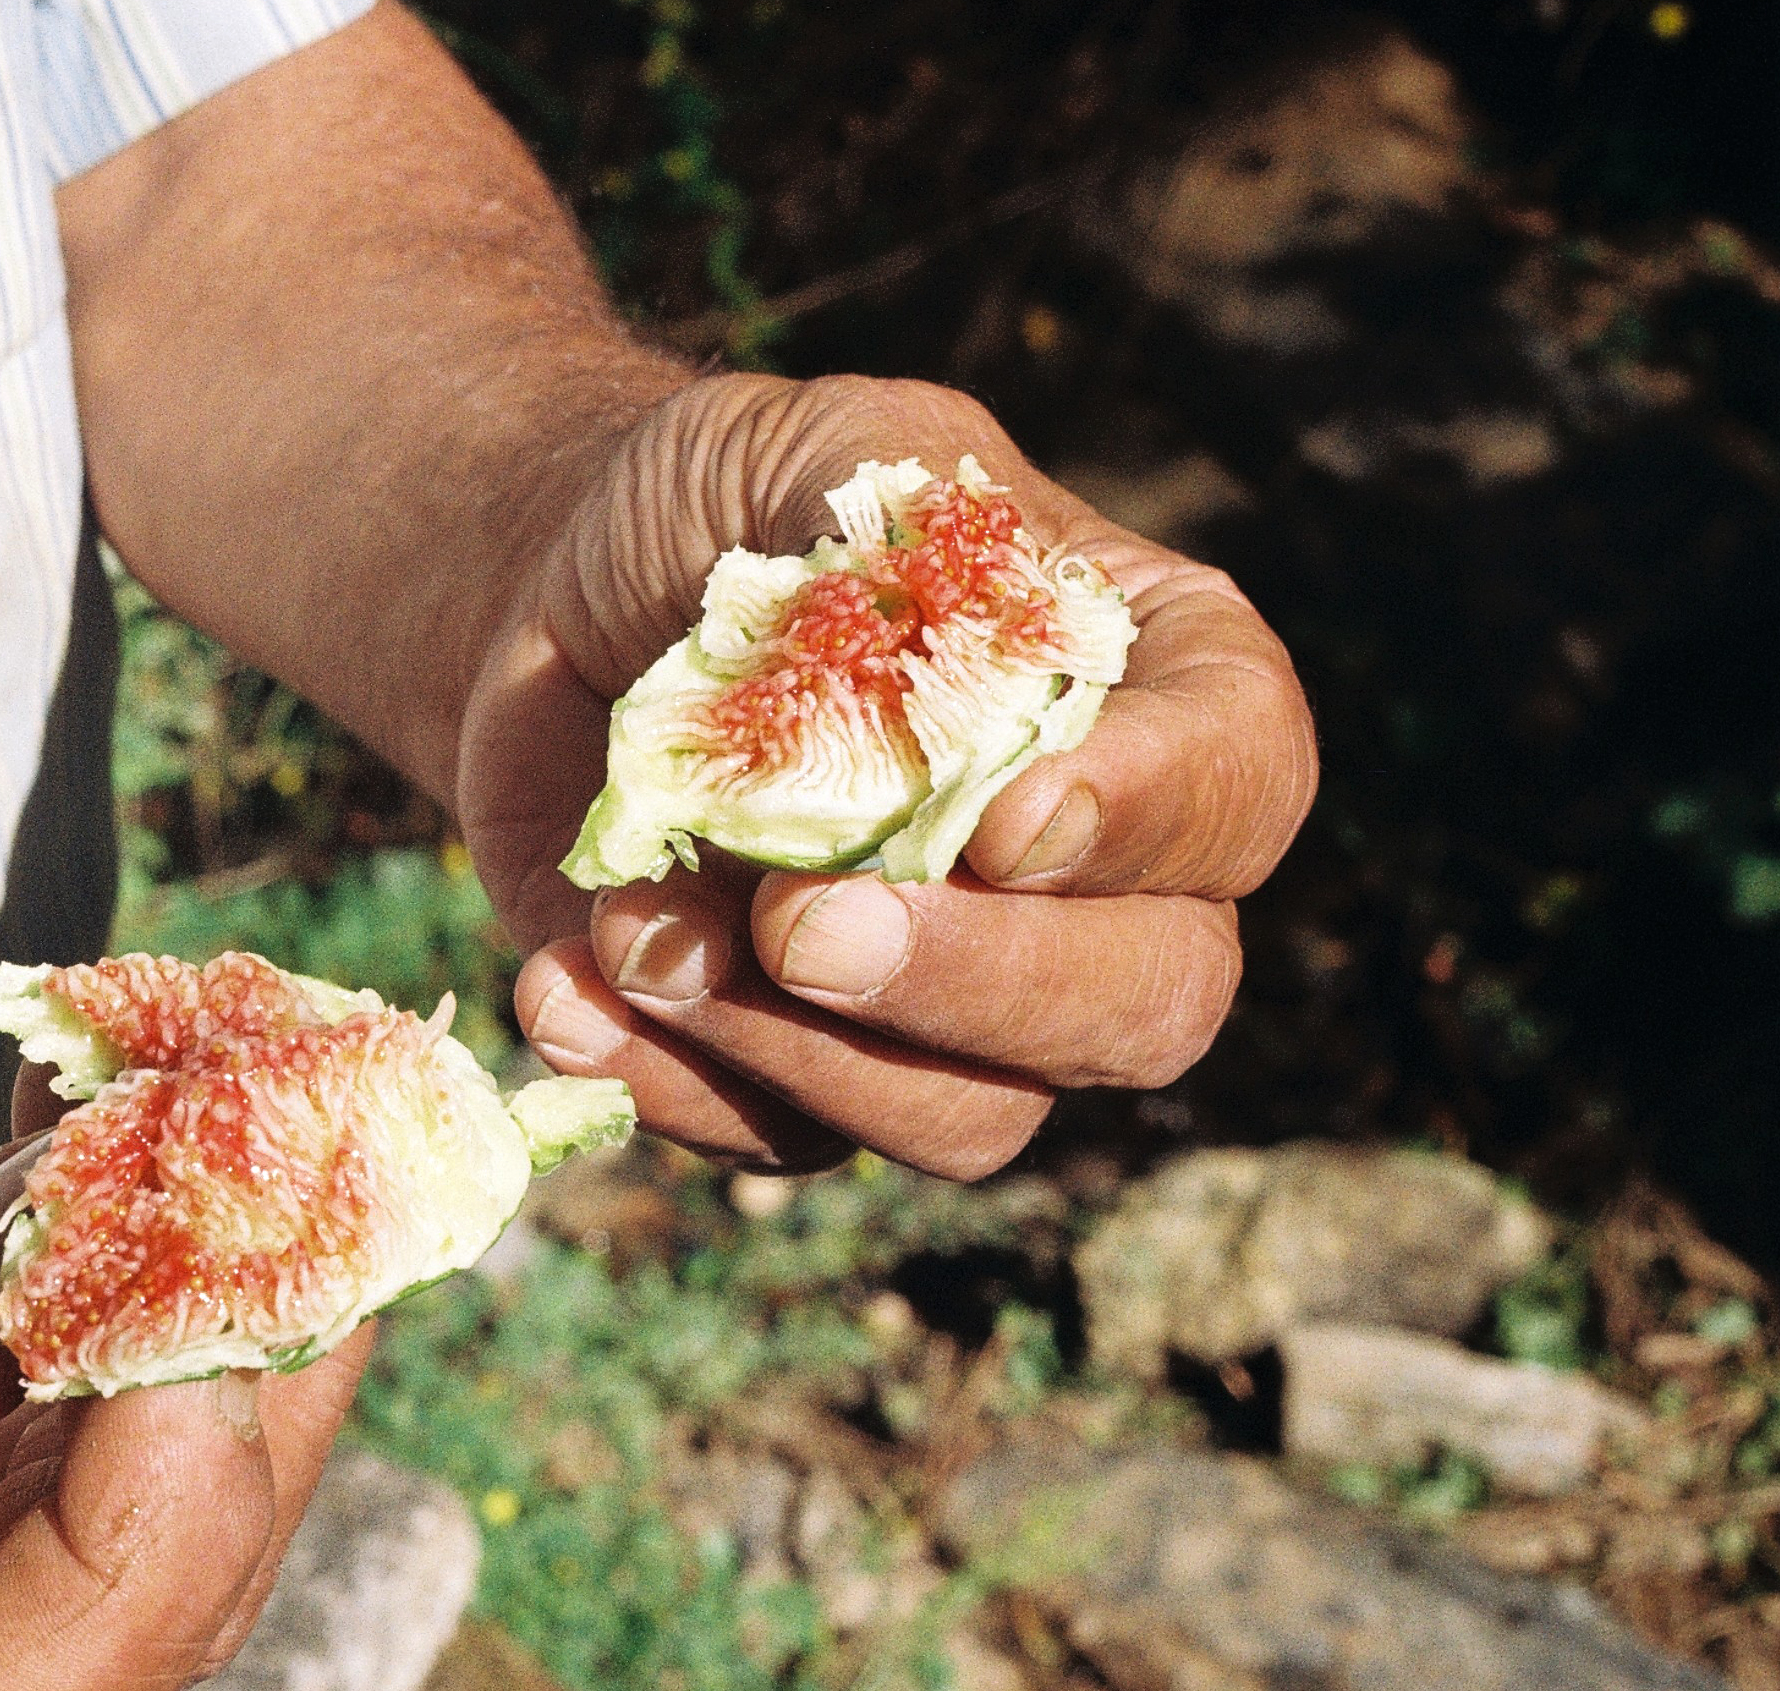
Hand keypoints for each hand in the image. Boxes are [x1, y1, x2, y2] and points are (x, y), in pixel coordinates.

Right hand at [0, 1146, 363, 1690]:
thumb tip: (109, 1209)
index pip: (48, 1686)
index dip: (173, 1481)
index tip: (230, 1259)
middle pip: (153, 1597)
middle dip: (245, 1351)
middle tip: (320, 1135)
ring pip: (177, 1511)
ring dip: (242, 1300)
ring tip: (292, 1106)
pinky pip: (133, 1450)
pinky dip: (178, 1300)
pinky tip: (211, 1150)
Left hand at [457, 373, 1317, 1177]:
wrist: (547, 607)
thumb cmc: (719, 514)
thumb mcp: (816, 456)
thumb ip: (908, 548)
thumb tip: (964, 737)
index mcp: (1150, 693)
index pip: (1239, 781)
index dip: (1149, 821)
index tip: (1004, 822)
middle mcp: (1094, 880)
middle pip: (1145, 1003)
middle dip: (975, 985)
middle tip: (802, 925)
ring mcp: (955, 999)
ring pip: (974, 1119)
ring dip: (797, 1050)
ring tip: (635, 932)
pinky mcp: (805, 1070)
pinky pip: (784, 1140)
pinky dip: (665, 1081)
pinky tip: (563, 988)